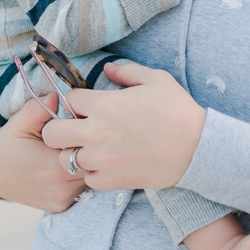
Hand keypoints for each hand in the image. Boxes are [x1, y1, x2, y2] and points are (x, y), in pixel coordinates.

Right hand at [0, 97, 85, 210]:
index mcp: (54, 166)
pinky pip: (80, 190)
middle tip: (81, 138)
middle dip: (90, 151)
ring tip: (73, 151)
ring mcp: (62, 200)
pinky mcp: (61, 207)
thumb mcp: (19, 123)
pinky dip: (77, 178)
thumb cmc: (8, 145)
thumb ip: (38, 109)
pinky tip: (67, 167)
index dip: (88, 136)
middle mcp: (62, 188)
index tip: (81, 126)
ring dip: (86, 165)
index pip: (89, 149)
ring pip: (89, 178)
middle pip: (93, 166)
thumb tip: (56, 97)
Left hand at [42, 62, 206, 190]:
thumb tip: (106, 69)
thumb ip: (126, 71)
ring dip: (76, 153)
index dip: (73, 102)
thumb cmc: (177, 110)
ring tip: (93, 149)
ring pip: (66, 159)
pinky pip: (87, 179)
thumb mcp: (155, 79)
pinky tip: (107, 164)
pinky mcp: (113, 180)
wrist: (197, 147)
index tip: (84, 106)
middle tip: (75, 130)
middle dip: (59, 129)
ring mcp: (102, 159)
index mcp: (104, 104)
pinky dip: (94, 173)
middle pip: (52, 134)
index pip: (66, 100)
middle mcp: (96, 132)